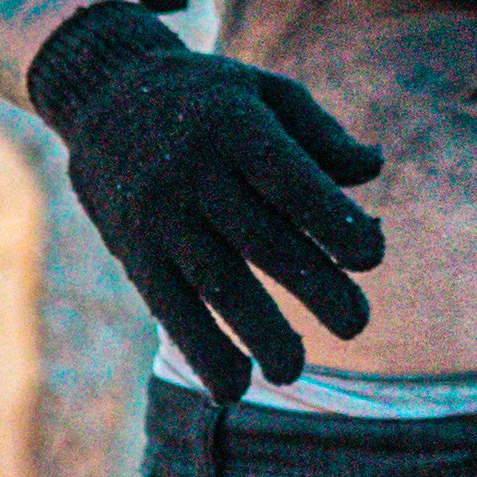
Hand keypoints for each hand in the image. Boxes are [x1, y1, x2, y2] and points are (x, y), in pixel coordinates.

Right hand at [27, 0, 383, 406]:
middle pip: (261, 239)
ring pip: (213, 282)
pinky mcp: (132, 248)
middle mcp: (194, 172)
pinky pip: (168, 305)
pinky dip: (201, 349)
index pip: (289, 181)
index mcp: (236, 128)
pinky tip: (234, 387)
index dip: (332, 220)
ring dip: (256, 332)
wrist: (102, 89)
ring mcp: (159, 213)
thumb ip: (320, 134)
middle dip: (314, 287)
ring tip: (293, 372)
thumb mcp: (264, 92)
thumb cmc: (208, 97)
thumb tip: (374, 168)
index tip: (373, 256)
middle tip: (356, 325)